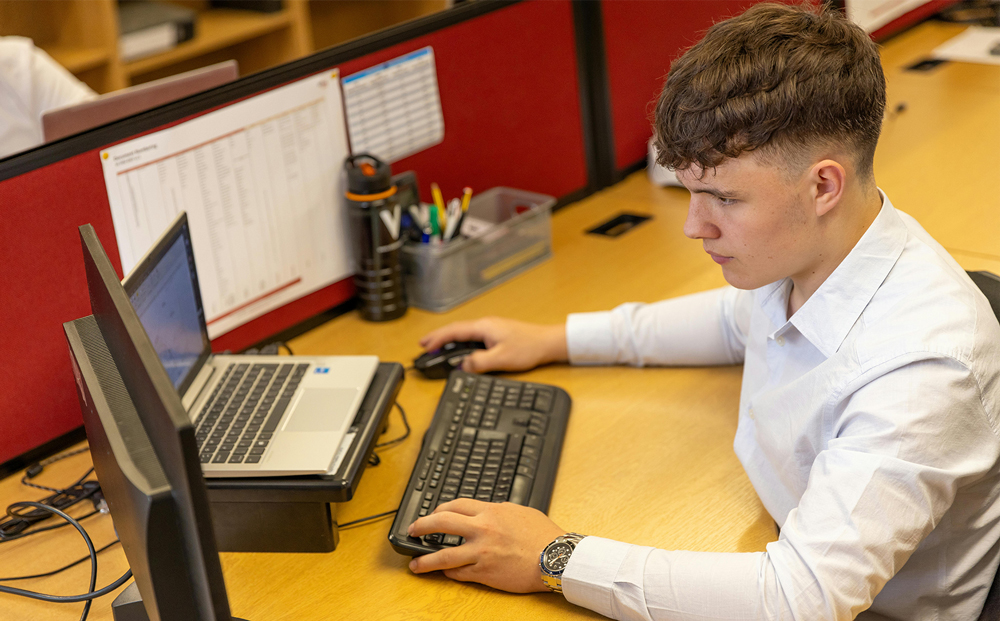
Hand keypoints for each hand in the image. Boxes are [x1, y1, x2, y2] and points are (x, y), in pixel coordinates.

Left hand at [407, 499, 565, 592]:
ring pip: (443, 555)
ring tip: (415, 564)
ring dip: (425, 560)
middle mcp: (482, 530)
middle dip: (421, 526)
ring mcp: (481, 553)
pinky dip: (450, 573)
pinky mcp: (485, 573)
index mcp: (490, 511)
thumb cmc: (543, 535)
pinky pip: (459, 574)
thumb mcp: (519, 511)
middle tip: (413, 530)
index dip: (439, 508)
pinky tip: (445, 573)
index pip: (455, 505)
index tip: (432, 513)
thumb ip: (498, 510)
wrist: (556, 558)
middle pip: (441, 523)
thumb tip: (484, 512)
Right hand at [419, 317, 567, 372]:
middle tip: (424, 345)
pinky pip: (472, 336)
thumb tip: (462, 366)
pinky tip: (459, 348)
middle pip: (456, 329)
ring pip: (464, 332)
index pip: (454, 331)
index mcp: (484, 327)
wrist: (548, 343)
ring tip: (437, 347)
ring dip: (449, 339)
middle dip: (439, 337)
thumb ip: (479, 363)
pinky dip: (461, 341)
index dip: (437, 339)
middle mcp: (486, 324)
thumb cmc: (529, 348)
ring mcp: (491, 328)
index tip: (424, 345)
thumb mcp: (501, 359)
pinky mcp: (497, 334)